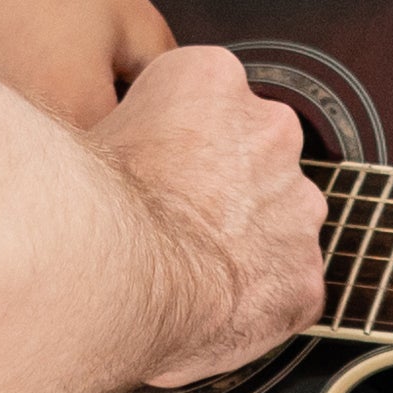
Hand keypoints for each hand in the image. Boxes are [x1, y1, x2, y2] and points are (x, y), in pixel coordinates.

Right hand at [95, 36, 322, 379]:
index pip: (207, 96)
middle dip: (223, 187)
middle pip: (253, 154)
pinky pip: (286, 289)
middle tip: (174, 223)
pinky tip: (211, 313)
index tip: (156, 169)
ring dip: (246, 241)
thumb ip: (125, 131)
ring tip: (190, 274)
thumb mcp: (89, 134)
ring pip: (278, 221)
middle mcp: (269, 130)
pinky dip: (257, 302)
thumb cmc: (91, 206)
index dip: (177, 140)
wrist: (115, 277)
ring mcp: (297, 206)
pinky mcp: (304, 277)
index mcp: (211, 79)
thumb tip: (113, 150)